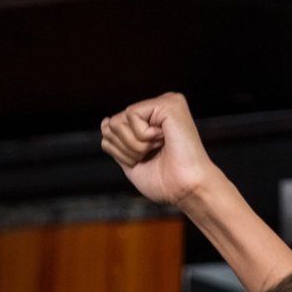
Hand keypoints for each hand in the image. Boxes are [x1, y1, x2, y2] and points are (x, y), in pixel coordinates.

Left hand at [100, 92, 219, 210]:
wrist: (185, 189)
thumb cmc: (165, 181)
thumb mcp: (131, 161)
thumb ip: (117, 141)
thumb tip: (105, 121)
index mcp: (150, 120)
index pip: (110, 129)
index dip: (120, 151)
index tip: (144, 159)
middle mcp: (158, 107)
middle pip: (111, 124)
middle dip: (125, 148)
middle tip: (152, 155)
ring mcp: (165, 103)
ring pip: (118, 121)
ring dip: (134, 145)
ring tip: (157, 148)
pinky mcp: (170, 103)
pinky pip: (131, 114)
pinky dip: (141, 136)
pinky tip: (162, 139)